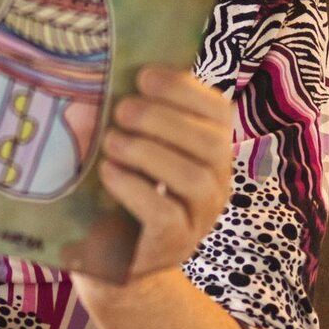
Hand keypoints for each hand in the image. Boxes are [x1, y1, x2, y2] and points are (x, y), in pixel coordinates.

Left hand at [96, 66, 234, 279]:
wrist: (118, 260)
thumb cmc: (127, 190)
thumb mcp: (141, 149)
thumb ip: (143, 116)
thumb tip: (123, 68)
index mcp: (212, 150)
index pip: (219, 110)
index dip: (185, 88)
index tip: (143, 76)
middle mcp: (217, 182)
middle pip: (210, 143)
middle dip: (163, 119)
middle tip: (122, 110)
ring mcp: (200, 217)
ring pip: (193, 178)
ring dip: (148, 152)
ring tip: (111, 141)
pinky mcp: (175, 244)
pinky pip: (166, 214)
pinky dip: (135, 188)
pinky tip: (109, 172)